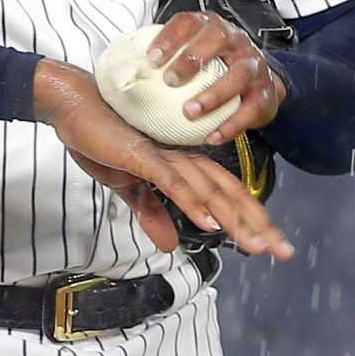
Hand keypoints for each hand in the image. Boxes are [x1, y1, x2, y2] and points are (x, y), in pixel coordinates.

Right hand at [34, 60, 293, 258]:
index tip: (271, 245)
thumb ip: (150, 212)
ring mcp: (162, 155)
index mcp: (181, 163)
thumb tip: (170, 246)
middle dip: (256, 222)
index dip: (249, 218)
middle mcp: (180, 156)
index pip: (224, 193)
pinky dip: (191, 201)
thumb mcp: (126, 185)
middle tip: (282, 250)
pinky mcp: (141, 155)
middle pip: (228, 192)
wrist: (71, 104)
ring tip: (253, 244)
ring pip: (207, 189)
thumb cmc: (98, 137)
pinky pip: (172, 181)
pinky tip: (208, 222)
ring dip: (232, 218)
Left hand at [147, 10, 285, 144]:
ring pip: (238, 74)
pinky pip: (251, 108)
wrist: (259, 81)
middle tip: (170, 80)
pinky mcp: (266, 92)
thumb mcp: (193, 55)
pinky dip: (232, 124)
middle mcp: (236, 41)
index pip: (190, 22)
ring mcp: (253, 65)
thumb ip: (165, 59)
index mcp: (212, 27)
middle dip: (192, 58)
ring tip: (190, 111)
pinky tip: (213, 136)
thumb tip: (123, 72)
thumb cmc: (216, 67)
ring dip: (213, 94)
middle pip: (218, 38)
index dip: (170, 37)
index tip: (151, 57)